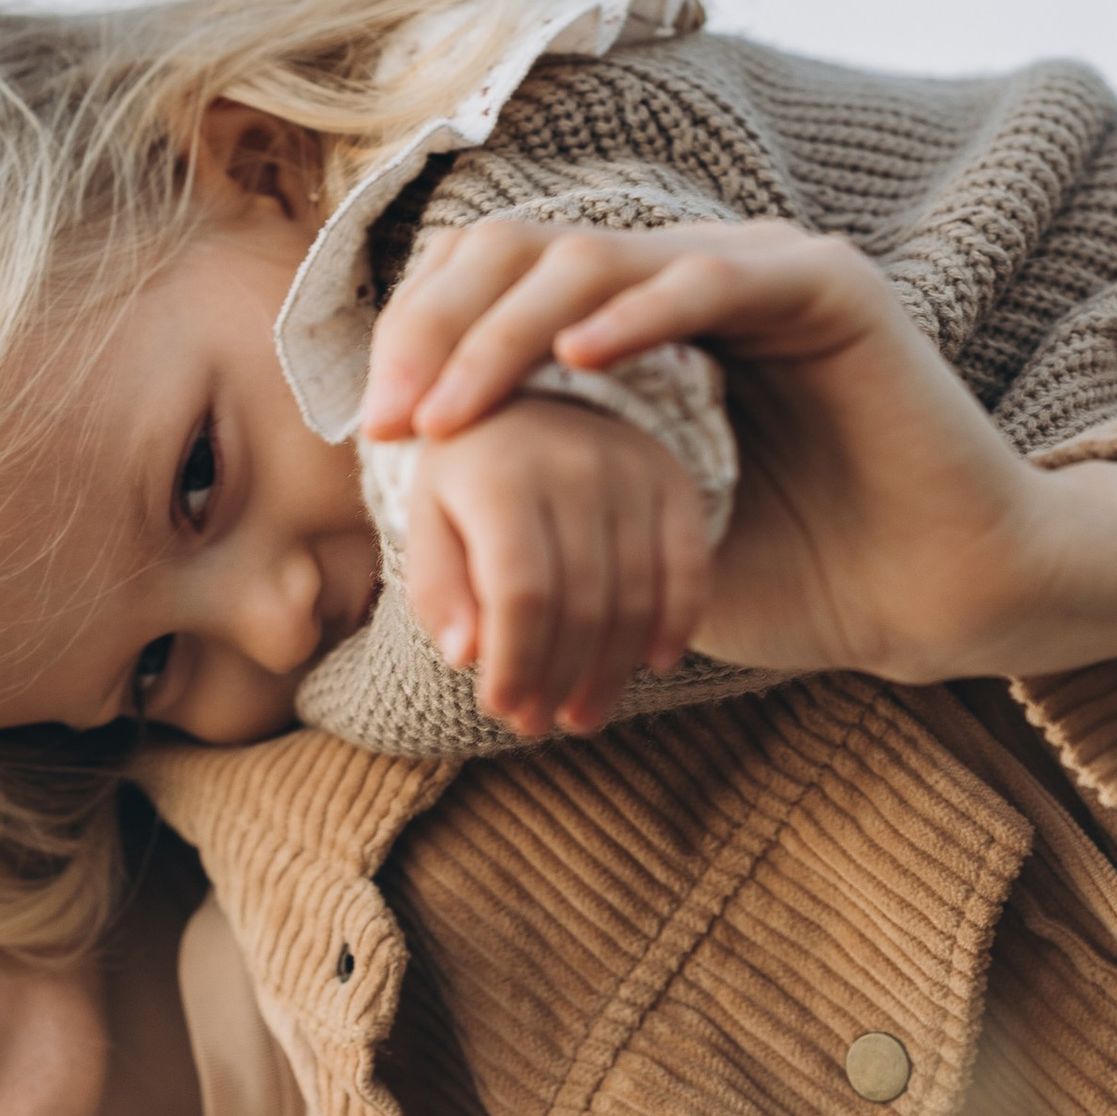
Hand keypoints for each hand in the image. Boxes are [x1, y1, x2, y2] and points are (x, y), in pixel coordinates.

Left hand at [375, 215, 1116, 682]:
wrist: (932, 604)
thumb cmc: (799, 576)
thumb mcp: (631, 535)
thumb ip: (547, 498)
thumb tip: (422, 514)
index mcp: (650, 322)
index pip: (507, 283)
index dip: (431, 338)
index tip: (381, 429)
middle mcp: (699, 277)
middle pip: (530, 251)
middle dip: (442, 327)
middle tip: (395, 416)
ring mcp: (763, 268)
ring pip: (598, 259)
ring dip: (506, 329)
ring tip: (453, 408)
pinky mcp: (828, 286)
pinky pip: (711, 276)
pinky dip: (636, 312)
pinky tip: (575, 360)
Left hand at [405, 398, 711, 737]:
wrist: (524, 391)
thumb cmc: (464, 474)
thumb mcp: (426, 518)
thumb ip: (438, 588)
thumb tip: (466, 658)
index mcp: (500, 475)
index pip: (521, 594)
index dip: (516, 663)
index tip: (500, 708)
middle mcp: (574, 465)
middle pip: (582, 604)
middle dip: (559, 679)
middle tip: (539, 724)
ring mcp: (634, 470)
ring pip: (636, 597)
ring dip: (611, 671)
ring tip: (582, 712)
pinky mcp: (675, 477)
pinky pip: (690, 567)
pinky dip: (678, 622)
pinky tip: (655, 662)